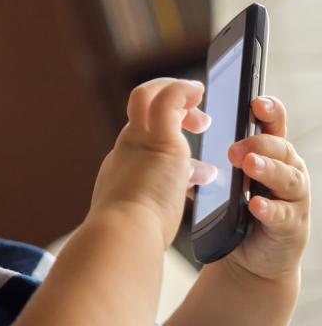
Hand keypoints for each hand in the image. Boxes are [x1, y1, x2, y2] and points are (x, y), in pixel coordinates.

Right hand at [89, 78, 214, 247]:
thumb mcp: (148, 207)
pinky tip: (198, 90)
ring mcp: (140, 141)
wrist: (122, 235)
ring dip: (177, 95)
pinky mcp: (159, 142)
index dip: (167, 133)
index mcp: (123, 164)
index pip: (142, 135)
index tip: (188, 148)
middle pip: (140, 106)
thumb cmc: (136, 234)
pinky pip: (169, 100)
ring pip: (149, 95)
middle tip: (199, 123)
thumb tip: (188, 183)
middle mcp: (128, 146)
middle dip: (171, 106)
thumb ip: (166, 190)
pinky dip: (183, 90)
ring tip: (204, 117)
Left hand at [218, 96, 308, 280]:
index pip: (272, 125)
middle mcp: (287, 171)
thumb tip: (175, 130)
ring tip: (248, 164)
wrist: (248, 256)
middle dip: (259, 143)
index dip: (269, 111)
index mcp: (270, 154)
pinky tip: (254, 206)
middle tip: (234, 147)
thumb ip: (210, 157)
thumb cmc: (236, 209)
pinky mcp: (291, 227)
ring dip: (267, 169)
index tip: (256, 101)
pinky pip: (282, 215)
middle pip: (280, 148)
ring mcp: (292, 199)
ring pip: (287, 177)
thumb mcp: (225, 178)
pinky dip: (268, 208)